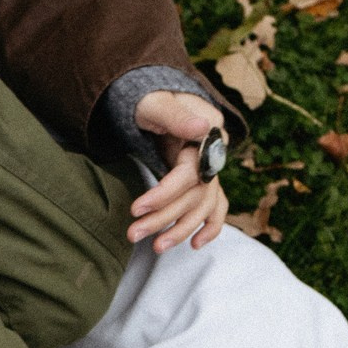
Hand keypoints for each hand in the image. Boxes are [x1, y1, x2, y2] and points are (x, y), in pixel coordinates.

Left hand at [127, 88, 231, 253]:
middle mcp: (214, 153)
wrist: (156, 102)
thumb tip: (202, 128)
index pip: (190, 174)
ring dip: (181, 229)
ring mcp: (211, 168)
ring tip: (155, 247)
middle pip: (194, 195)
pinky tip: (194, 245)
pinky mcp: (204, 179)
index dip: (164, 194)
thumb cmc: (151, 100)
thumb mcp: (155, 103)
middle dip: (163, 218)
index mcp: (208, 133)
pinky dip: (209, 227)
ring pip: (203, 206)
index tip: (136, 209)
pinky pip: (214, 207)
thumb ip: (175, 115)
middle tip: (133, 234)